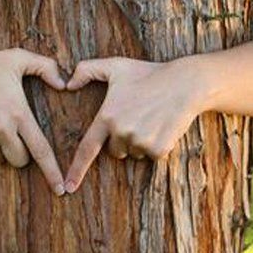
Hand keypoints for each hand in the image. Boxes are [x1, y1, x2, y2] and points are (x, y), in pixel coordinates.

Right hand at [0, 46, 66, 194]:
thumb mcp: (19, 58)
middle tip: (15, 133)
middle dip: (22, 153)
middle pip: (20, 161)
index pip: (40, 150)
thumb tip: (64, 84)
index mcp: (18, 113)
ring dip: (1, 149)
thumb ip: (46, 67)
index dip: (52, 171)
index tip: (61, 190)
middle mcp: (1, 128)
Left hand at [63, 56, 205, 192]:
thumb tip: (67, 85)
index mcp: (107, 116)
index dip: (76, 169)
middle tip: (137, 115)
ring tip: (151, 117)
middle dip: (123, 138)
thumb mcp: (115, 66)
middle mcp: (121, 131)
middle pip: (115, 150)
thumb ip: (87, 70)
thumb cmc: (148, 73)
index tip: (68, 187)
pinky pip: (152, 155)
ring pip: (134, 153)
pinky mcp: (159, 149)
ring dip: (140, 141)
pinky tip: (162, 125)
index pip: (87, 148)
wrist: (184, 83)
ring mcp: (140, 142)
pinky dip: (157, 145)